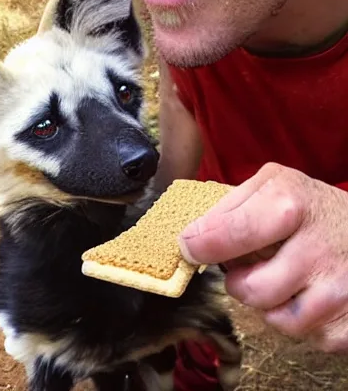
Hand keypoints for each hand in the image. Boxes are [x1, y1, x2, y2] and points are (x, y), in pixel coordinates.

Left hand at [178, 162, 347, 352]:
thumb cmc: (313, 207)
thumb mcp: (274, 185)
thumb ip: (231, 206)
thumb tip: (191, 239)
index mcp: (290, 205)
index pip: (233, 233)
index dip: (203, 245)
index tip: (189, 248)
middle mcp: (318, 248)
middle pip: (250, 289)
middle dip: (240, 281)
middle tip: (252, 265)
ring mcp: (340, 289)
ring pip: (275, 319)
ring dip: (269, 303)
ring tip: (283, 276)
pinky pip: (306, 336)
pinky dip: (299, 318)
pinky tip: (308, 292)